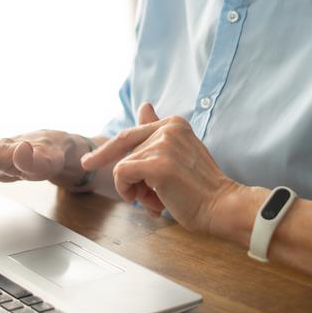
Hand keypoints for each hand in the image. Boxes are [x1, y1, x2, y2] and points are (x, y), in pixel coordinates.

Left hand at [81, 103, 242, 234]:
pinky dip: (127, 191)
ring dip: (135, 190)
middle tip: (125, 186)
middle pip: (125, 151)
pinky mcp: (157, 164)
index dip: (107, 150)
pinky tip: (149, 202)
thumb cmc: (201, 188)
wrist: (223, 207)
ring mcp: (163, 144)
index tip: (89, 162)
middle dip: (123, 174)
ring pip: (123, 166)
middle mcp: (168, 128)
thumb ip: (157, 132)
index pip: (131, 133)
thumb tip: (144, 105)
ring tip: (158, 201)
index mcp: (174, 123)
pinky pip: (122, 175)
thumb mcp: (178, 152)